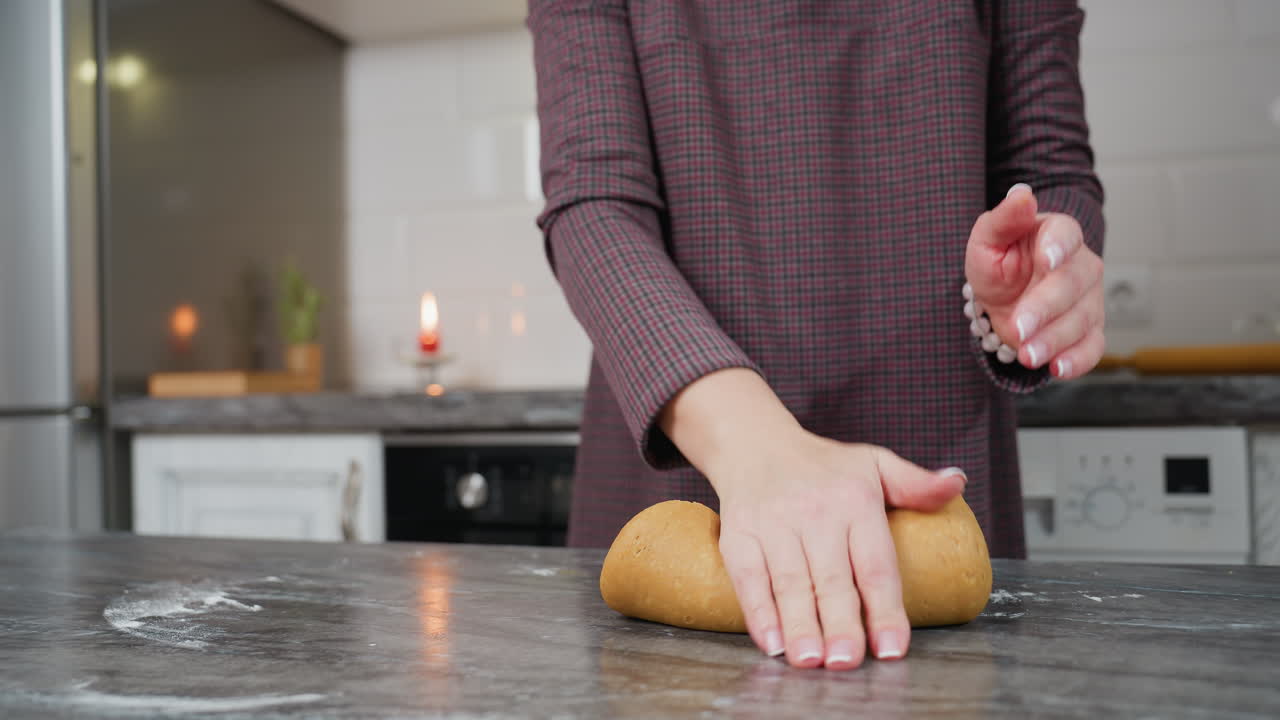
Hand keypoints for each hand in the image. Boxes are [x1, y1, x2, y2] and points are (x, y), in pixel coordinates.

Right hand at [659, 369, 965, 669]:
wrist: (755, 442)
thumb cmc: (823, 466)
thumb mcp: (874, 463)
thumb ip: (915, 483)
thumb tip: (957, 484)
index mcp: (855, 500)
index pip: (874, 563)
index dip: (884, 608)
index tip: (892, 647)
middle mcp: (814, 512)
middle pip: (831, 579)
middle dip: (840, 623)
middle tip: (847, 661)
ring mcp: (773, 523)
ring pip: (789, 582)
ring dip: (799, 624)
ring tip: (810, 660)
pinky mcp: (739, 534)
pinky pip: (747, 576)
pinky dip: (757, 610)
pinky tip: (770, 641)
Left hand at [964, 184, 1105, 378]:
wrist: (1004, 296)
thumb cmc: (999, 261)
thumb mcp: (988, 239)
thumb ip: (1003, 218)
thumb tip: (1021, 194)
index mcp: (1057, 234)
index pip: (1066, 235)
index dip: (1058, 247)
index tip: (1046, 261)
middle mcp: (1081, 266)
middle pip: (1073, 285)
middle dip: (1045, 308)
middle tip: (1019, 327)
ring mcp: (1089, 300)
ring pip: (1081, 320)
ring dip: (1054, 340)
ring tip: (1027, 354)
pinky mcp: (1089, 331)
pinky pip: (1091, 347)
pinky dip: (1077, 361)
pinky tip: (1057, 368)